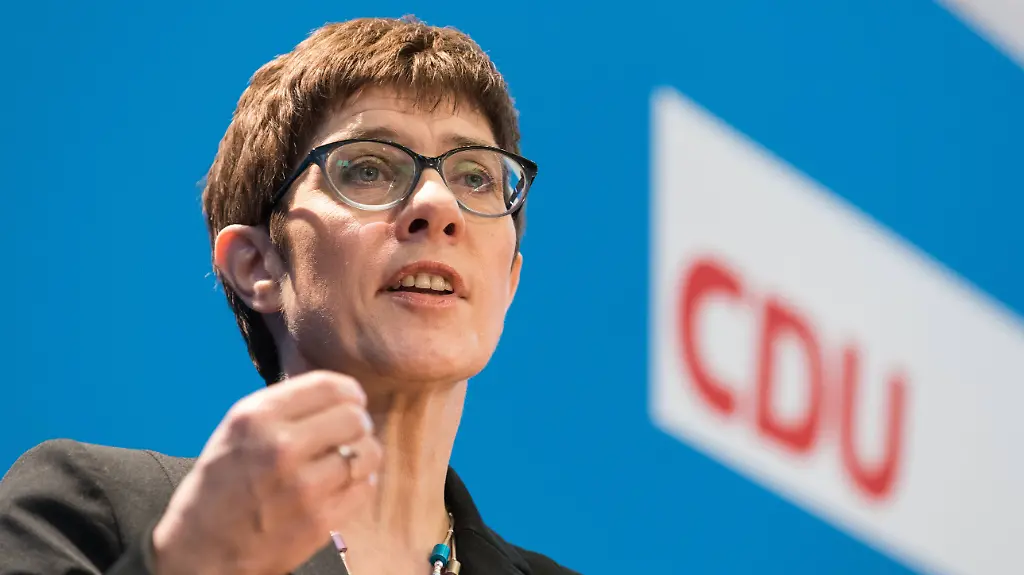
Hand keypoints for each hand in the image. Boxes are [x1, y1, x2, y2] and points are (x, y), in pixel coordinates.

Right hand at [150, 370, 381, 574]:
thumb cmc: (221, 484)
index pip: (330, 386)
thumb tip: (339, 393)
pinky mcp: (320, 521)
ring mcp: (303, 487)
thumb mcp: (237, 429)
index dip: (350, 392)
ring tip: (345, 462)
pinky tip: (339, 487)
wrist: (200, 552)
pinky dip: (357, 486)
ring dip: (361, 456)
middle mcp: (282, 447)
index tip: (352, 401)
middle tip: (346, 435)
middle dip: (356, 424)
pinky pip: (365, 488)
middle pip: (355, 418)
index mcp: (257, 417)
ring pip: (367, 453)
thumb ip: (285, 407)